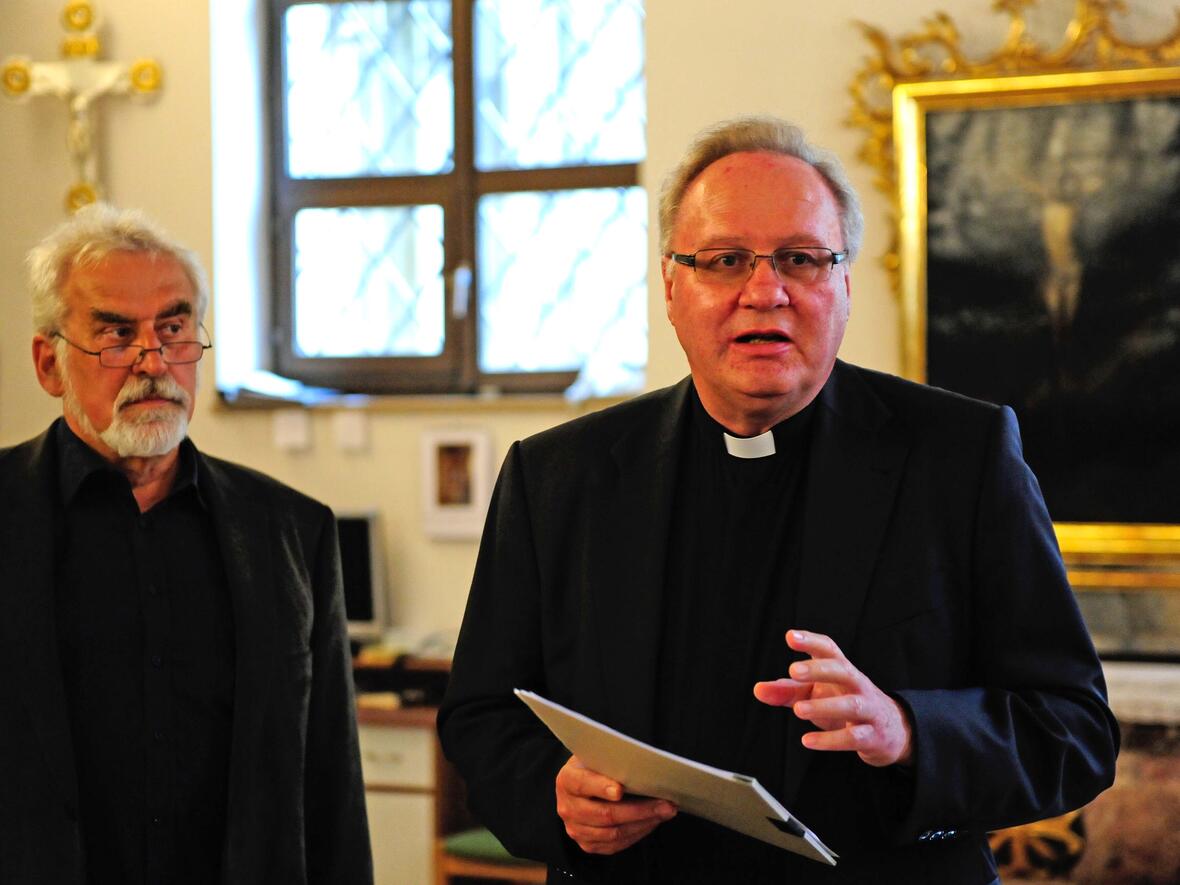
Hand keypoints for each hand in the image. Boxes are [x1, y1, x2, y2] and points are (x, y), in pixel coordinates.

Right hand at [554, 755, 676, 853]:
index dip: (601, 787)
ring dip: (643, 823)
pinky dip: (637, 834)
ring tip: (665, 812)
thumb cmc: (593, 767)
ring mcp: (576, 829)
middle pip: (604, 813)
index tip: (620, 790)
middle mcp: (567, 807)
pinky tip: (652, 822)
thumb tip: (639, 764)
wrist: (579, 787)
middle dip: (639, 810)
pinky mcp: (587, 844)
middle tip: (665, 803)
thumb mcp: (596, 756)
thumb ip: (610, 760)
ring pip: (613, 832)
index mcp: (567, 780)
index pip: (583, 784)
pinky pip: (615, 844)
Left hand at [753, 629, 912, 767]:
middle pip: (843, 671)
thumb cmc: (845, 704)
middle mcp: (858, 685)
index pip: (829, 650)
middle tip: (793, 671)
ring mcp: (868, 710)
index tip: (791, 637)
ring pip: (851, 705)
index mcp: (842, 670)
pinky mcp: (872, 736)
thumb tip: (758, 690)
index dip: (811, 642)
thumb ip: (787, 691)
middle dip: (819, 670)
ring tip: (797, 710)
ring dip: (824, 706)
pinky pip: (853, 737)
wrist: (890, 731)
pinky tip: (807, 741)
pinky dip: (830, 740)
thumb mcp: (815, 694)